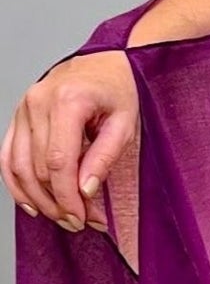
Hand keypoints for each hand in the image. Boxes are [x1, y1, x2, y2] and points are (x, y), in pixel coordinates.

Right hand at [2, 50, 137, 232]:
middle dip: (59, 201)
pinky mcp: (18, 116)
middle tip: (80, 222)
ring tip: (62, 216)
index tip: (82, 218)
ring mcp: (23, 108)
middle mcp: (37, 103)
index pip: (58, 162)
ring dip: (38, 198)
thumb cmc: (120, 89)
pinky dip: (15, 183)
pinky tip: (32, 204)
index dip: (67, 196)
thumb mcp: (125, 123)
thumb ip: (104, 157)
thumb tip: (85, 191)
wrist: (106, 62)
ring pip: (19, 166)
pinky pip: (8, 155)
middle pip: (38, 168)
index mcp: (67, 102)